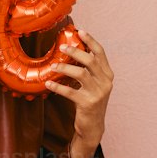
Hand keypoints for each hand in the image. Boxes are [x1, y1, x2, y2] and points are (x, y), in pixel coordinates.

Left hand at [44, 29, 112, 157]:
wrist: (93, 126)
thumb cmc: (90, 101)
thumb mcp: (94, 84)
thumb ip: (88, 69)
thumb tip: (73, 50)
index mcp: (108, 74)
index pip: (101, 53)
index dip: (91, 41)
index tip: (79, 31)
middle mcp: (106, 82)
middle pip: (90, 60)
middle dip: (75, 51)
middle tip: (61, 47)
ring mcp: (98, 93)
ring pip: (81, 73)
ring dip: (65, 67)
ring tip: (53, 66)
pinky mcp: (87, 104)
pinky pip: (70, 91)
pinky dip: (57, 86)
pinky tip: (48, 83)